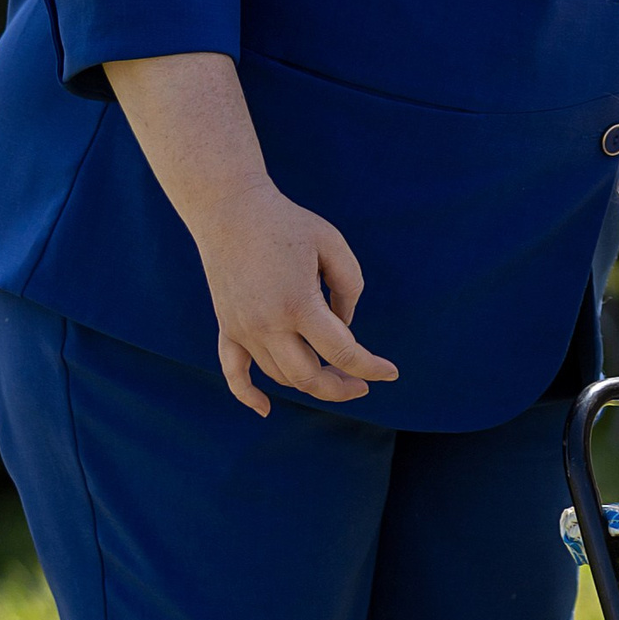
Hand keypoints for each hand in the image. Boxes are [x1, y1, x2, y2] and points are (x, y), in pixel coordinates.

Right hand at [183, 180, 399, 415]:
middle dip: (340, 387)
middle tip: (362, 382)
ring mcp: (242, 329)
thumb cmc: (288, 223)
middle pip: (308, 377)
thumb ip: (349, 288)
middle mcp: (267, 325)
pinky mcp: (226, 326)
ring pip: (279, 376)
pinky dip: (247, 395)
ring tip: (334, 376)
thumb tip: (344, 327)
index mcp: (299, 304)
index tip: (391, 373)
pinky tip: (265, 409)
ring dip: (308, 384)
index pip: (342, 352)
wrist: (230, 210)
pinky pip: (232, 371)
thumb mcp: (333, 245)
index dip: (371, 367)